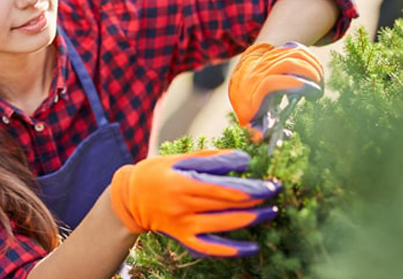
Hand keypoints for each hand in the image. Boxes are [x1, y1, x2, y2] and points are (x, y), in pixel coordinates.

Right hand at [110, 149, 280, 256]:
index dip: (247, 187)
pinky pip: (211, 248)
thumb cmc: (158, 171)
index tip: (267, 182)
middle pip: (225, 205)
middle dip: (255, 199)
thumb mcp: (181, 158)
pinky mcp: (183, 237)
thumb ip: (212, 159)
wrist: (132, 196)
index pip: (220, 187)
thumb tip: (243, 160)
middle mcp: (182, 206)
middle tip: (275, 192)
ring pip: (222, 226)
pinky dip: (233, 249)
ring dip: (251, 220)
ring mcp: (183, 225)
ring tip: (272, 211)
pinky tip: (253, 246)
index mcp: (181, 182)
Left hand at [228, 42, 322, 142]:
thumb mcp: (249, 124)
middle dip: (307, 73)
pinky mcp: (274, 53)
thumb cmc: (249, 109)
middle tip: (318, 89)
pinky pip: (294, 49)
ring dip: (312, 65)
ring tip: (319, 81)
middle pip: (284, 64)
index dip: (288, 84)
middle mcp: (257, 75)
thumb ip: (257, 134)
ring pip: (291, 54)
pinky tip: (315, 69)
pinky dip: (309, 57)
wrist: (239, 84)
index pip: (269, 83)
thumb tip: (275, 137)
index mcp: (251, 94)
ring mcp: (265, 61)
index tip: (304, 88)